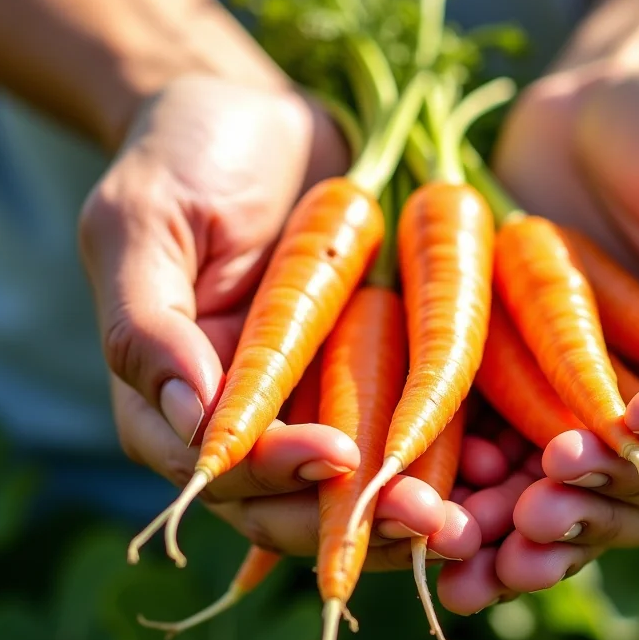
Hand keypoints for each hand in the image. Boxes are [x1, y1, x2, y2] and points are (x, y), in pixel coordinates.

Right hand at [77, 74, 471, 561]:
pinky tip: (492, 465)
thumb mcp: (146, 221)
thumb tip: (189, 418)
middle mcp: (241, 417)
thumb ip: (147, 322)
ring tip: (468, 522)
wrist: (262, 116)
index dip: (274, 475)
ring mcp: (308, 401)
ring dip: (406, 513)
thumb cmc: (186, 153)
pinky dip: (440, 459)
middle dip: (356, 521)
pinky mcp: (368, 376)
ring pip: (351, 489)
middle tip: (430, 523)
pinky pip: (402, 433)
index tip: (336, 455)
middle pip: (289, 503)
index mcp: (170, 399)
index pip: (218, 467)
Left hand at [470, 61, 638, 598]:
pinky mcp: (524, 401)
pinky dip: (476, 506)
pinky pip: (506, 472)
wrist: (595, 105)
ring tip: (476, 548)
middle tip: (542, 500)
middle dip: (598, 502)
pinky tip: (439, 528)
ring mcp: (594, 413)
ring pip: (576, 503)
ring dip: (530, 536)